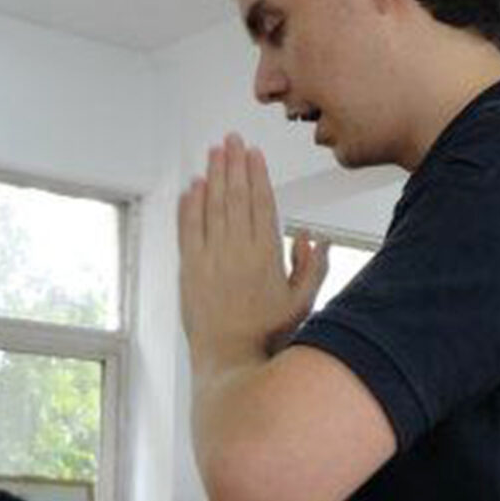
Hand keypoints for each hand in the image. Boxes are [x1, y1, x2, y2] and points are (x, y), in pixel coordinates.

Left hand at [178, 136, 328, 367]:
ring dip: (212, 175)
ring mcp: (210, 258)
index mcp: (266, 254)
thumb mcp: (303, 303)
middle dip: (233, 163)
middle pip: (234, 195)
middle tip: (231, 140)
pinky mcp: (188, 270)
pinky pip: (187, 228)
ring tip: (213, 152)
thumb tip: (312, 237)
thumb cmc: (266, 337)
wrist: (231, 360)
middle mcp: (236, 250)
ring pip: (210, 205)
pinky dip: (189, 205)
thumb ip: (312, 267)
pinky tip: (192, 187)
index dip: (257, 174)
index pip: (261, 202)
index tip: (254, 154)